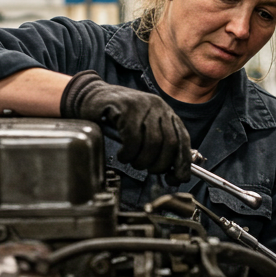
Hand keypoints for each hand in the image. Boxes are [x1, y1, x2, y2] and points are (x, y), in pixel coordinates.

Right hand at [62, 70, 191, 183]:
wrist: (91, 97)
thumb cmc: (118, 118)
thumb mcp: (143, 128)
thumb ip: (158, 145)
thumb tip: (171, 172)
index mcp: (167, 113)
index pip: (183, 140)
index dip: (182, 163)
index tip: (174, 179)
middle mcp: (159, 107)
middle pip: (170, 144)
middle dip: (159, 164)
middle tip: (146, 168)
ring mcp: (143, 106)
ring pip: (153, 143)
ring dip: (142, 160)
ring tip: (132, 161)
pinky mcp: (126, 108)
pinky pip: (133, 139)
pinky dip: (128, 153)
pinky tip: (122, 154)